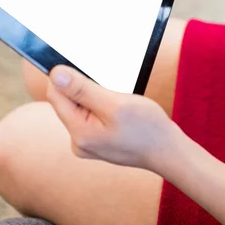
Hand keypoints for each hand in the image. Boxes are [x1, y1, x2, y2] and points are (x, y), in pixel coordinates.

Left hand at [46, 66, 176, 171]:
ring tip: (118, 104)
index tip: (87, 73)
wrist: (169, 152)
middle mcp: (78, 141)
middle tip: (111, 93)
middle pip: (66, 100)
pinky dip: (102, 106)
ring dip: (96, 97)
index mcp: (78, 133)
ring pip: (80, 106)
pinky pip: (90, 115)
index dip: (66, 77)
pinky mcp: (96, 140)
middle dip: (85, 89)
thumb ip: (82, 90)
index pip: (55, 95)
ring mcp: (87, 142)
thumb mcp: (115, 104)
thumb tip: (55, 74)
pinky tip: (119, 112)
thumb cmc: (147, 129)